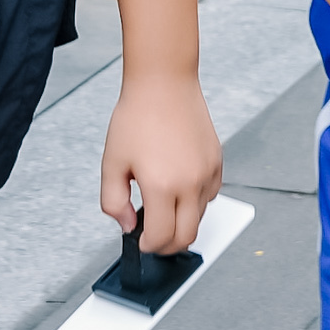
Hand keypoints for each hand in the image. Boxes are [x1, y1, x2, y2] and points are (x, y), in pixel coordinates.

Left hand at [100, 69, 224, 254]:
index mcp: (161, 185)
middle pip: (187, 236)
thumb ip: (113, 202)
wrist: (164, 84)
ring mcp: (207, 172)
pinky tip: (179, 189)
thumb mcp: (111, 163)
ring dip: (182, 222)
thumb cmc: (137, 116)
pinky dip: (197, 202)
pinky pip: (211, 195)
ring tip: (163, 208)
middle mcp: (190, 183)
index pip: (161, 237)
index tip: (140, 241)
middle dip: (168, 245)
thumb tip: (127, 224)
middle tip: (153, 238)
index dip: (147, 246)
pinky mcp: (217, 161)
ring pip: (201, 217)